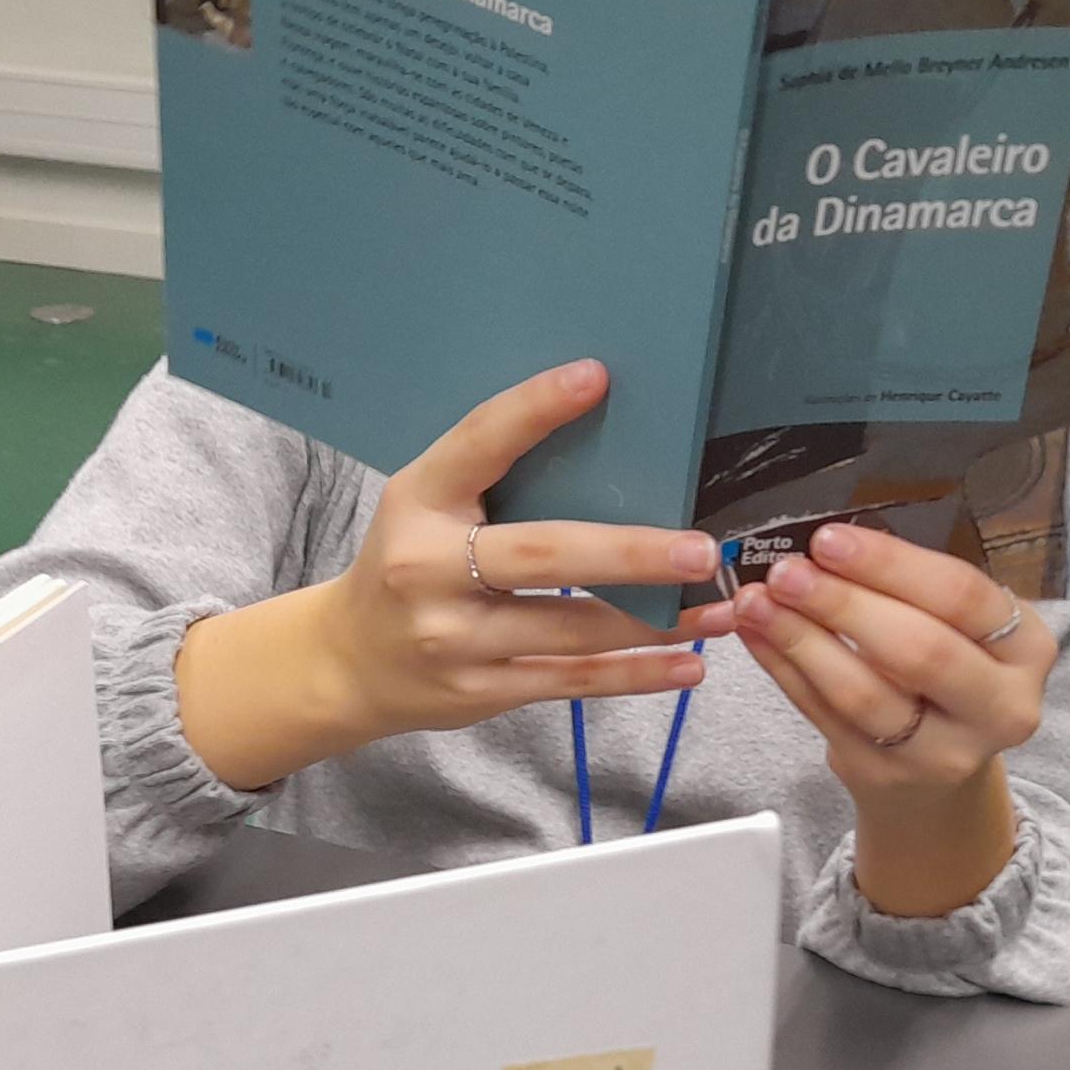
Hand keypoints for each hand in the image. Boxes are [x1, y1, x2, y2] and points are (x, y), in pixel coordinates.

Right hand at [175, 360, 725, 791]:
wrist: (348, 662)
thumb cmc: (410, 565)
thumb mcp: (426, 507)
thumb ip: (494, 481)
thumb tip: (611, 440)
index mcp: (418, 501)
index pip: (480, 444)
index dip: (535, 409)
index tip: (597, 378)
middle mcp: (429, 570)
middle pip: (545, 555)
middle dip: (633, 553)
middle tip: (704, 549)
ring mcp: (454, 639)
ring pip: (572, 629)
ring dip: (656, 621)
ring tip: (721, 606)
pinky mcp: (479, 691)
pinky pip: (572, 683)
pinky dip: (636, 675)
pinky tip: (688, 666)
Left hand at [731, 522, 1058, 918]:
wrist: (940, 770)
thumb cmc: (945, 674)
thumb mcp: (959, 626)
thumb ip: (909, 589)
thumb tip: (826, 548)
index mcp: (1027, 649)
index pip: (960, 596)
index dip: (890, 565)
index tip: (830, 539)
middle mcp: (1000, 707)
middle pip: (918, 650)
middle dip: (843, 604)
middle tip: (787, 572)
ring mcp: (944, 752)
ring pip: (864, 694)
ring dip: (801, 640)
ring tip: (758, 602)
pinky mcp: (886, 777)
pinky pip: (825, 717)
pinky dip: (786, 671)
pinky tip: (759, 636)